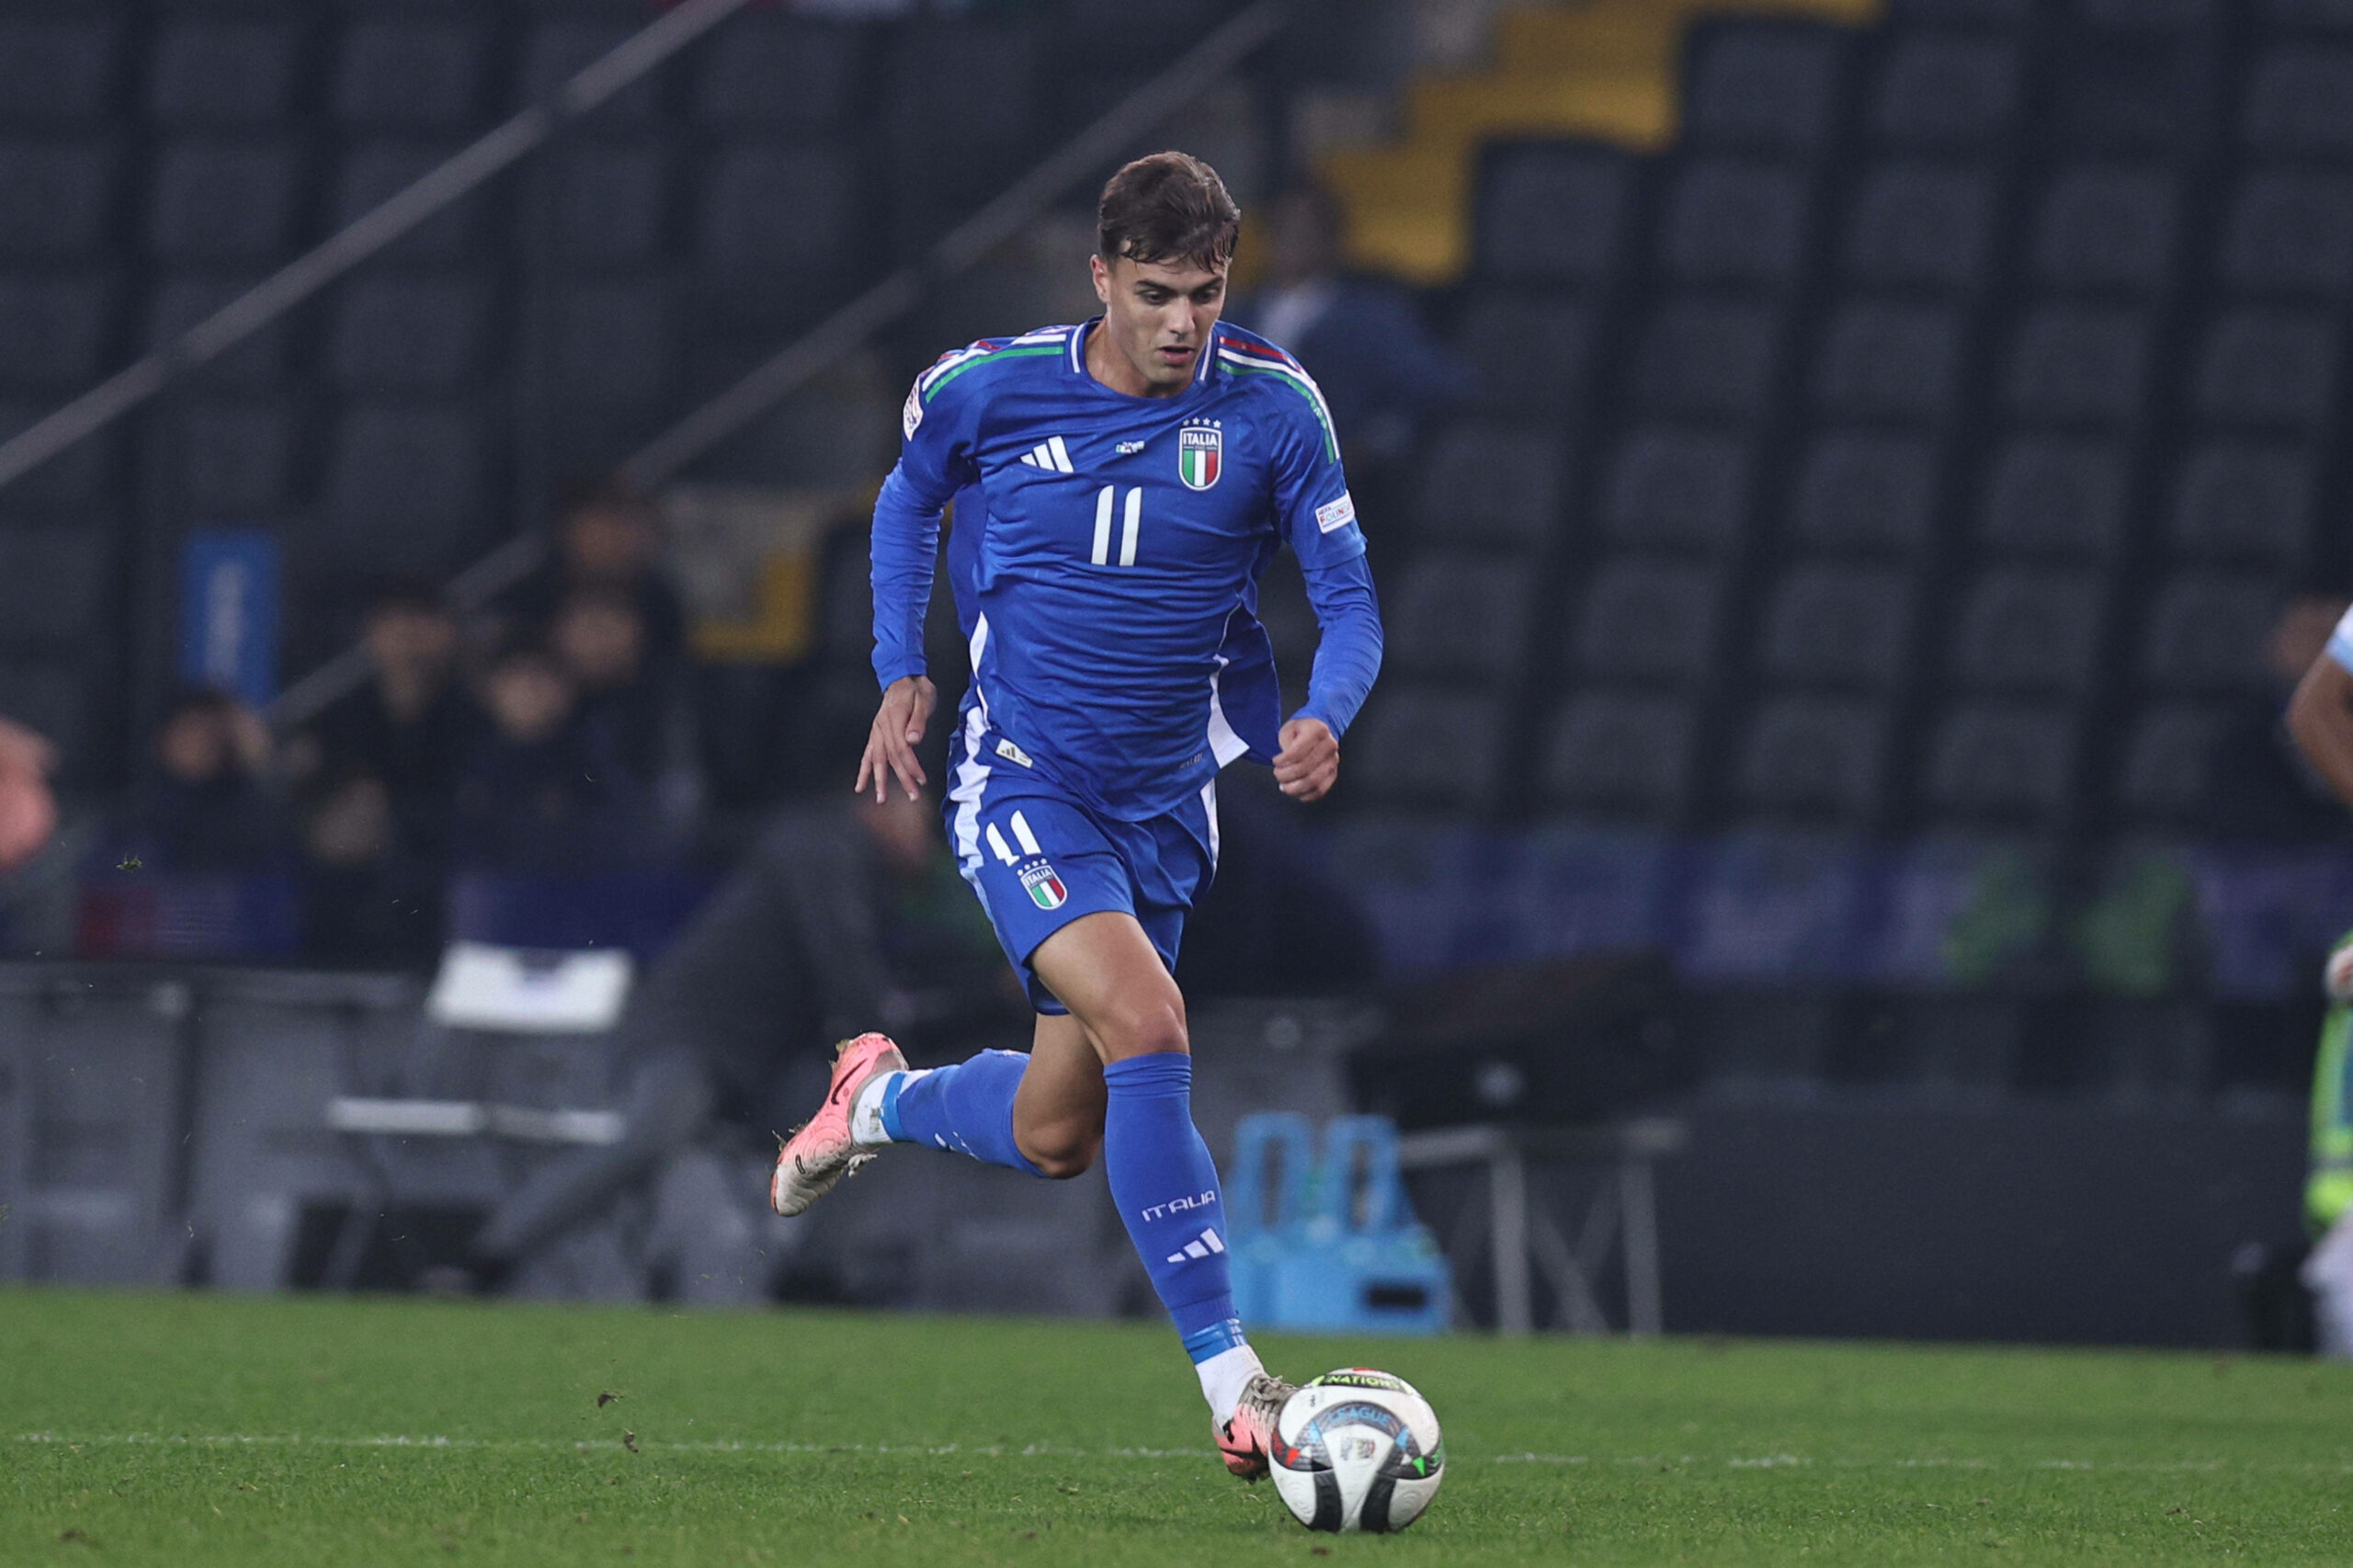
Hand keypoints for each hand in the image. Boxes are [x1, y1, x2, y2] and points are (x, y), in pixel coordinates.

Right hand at [855, 675, 937, 801]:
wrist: (903, 676)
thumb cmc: (916, 689)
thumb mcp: (924, 699)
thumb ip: (918, 720)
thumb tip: (913, 740)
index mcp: (894, 718)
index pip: (903, 748)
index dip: (912, 766)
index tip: (921, 781)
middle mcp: (882, 726)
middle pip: (891, 757)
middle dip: (902, 779)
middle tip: (912, 797)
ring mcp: (877, 731)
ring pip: (877, 759)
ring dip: (879, 780)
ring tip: (881, 800)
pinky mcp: (875, 734)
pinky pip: (867, 754)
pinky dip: (864, 771)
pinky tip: (860, 786)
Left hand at [1273, 716, 1338, 801]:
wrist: (1317, 732)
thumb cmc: (1300, 731)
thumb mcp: (1288, 729)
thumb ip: (1286, 744)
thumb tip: (1286, 764)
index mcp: (1318, 731)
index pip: (1297, 752)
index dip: (1283, 760)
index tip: (1275, 761)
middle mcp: (1330, 746)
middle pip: (1305, 768)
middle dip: (1286, 775)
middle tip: (1277, 774)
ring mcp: (1333, 761)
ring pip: (1313, 782)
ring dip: (1294, 788)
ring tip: (1284, 786)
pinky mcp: (1333, 774)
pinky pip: (1320, 790)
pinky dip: (1305, 795)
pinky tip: (1295, 791)